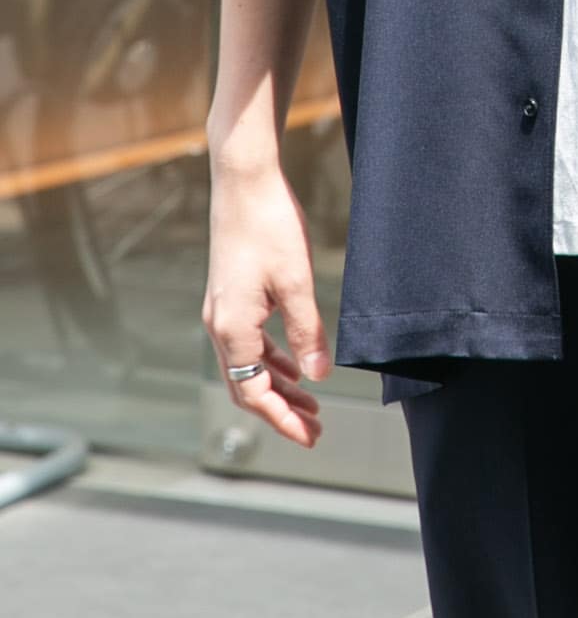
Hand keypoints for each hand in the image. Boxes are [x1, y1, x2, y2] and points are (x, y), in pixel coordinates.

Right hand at [202, 162, 331, 447]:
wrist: (243, 181)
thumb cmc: (270, 226)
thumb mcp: (297, 282)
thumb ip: (307, 331)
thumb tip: (319, 376)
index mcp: (231, 329)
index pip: (253, 393)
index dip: (282, 419)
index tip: (311, 436)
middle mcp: (219, 325)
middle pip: (247, 384)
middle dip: (281, 409)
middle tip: (316, 427)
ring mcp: (222, 309)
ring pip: (248, 364)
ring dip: (278, 385)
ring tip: (312, 401)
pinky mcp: (231, 294)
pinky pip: (249, 341)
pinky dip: (271, 358)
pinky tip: (294, 363)